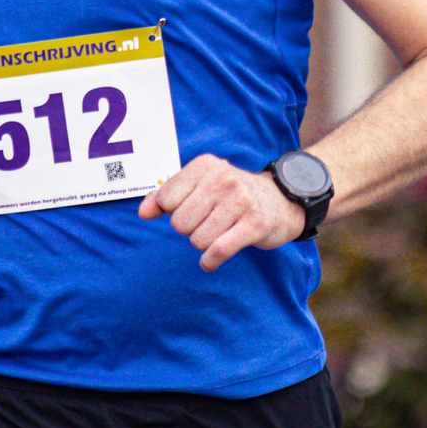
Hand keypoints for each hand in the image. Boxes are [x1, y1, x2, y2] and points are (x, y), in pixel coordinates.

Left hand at [139, 155, 305, 270]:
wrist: (282, 199)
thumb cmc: (232, 194)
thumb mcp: (200, 185)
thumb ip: (166, 195)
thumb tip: (144, 212)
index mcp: (205, 166)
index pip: (166, 198)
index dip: (173, 211)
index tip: (189, 210)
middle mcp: (223, 179)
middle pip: (180, 223)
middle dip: (189, 229)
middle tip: (207, 223)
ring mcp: (241, 201)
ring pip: (198, 239)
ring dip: (203, 244)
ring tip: (217, 234)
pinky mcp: (255, 225)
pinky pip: (218, 251)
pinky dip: (210, 261)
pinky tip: (211, 260)